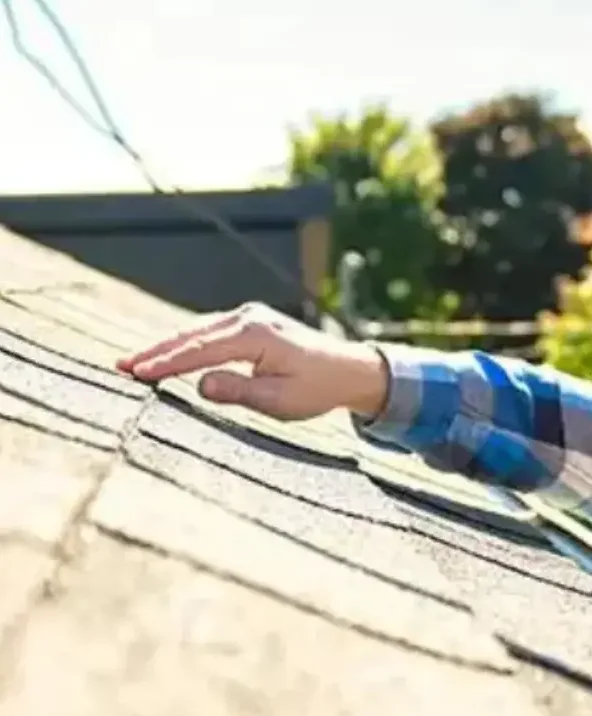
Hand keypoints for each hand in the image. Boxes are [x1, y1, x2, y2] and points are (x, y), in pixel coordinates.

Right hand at [116, 303, 389, 421]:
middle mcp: (248, 318)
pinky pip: (209, 331)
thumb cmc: (316, 389)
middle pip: (191, 335)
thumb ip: (238, 391)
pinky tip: (166, 354)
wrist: (347, 370)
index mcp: (254, 336)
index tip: (136, 373)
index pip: (198, 351)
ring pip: (197, 330)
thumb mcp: (279, 399)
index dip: (165, 363)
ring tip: (135, 362)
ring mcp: (249, 316)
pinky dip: (186, 342)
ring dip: (166, 346)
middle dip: (156, 351)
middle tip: (121, 366)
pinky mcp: (250, 321)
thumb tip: (201, 384)